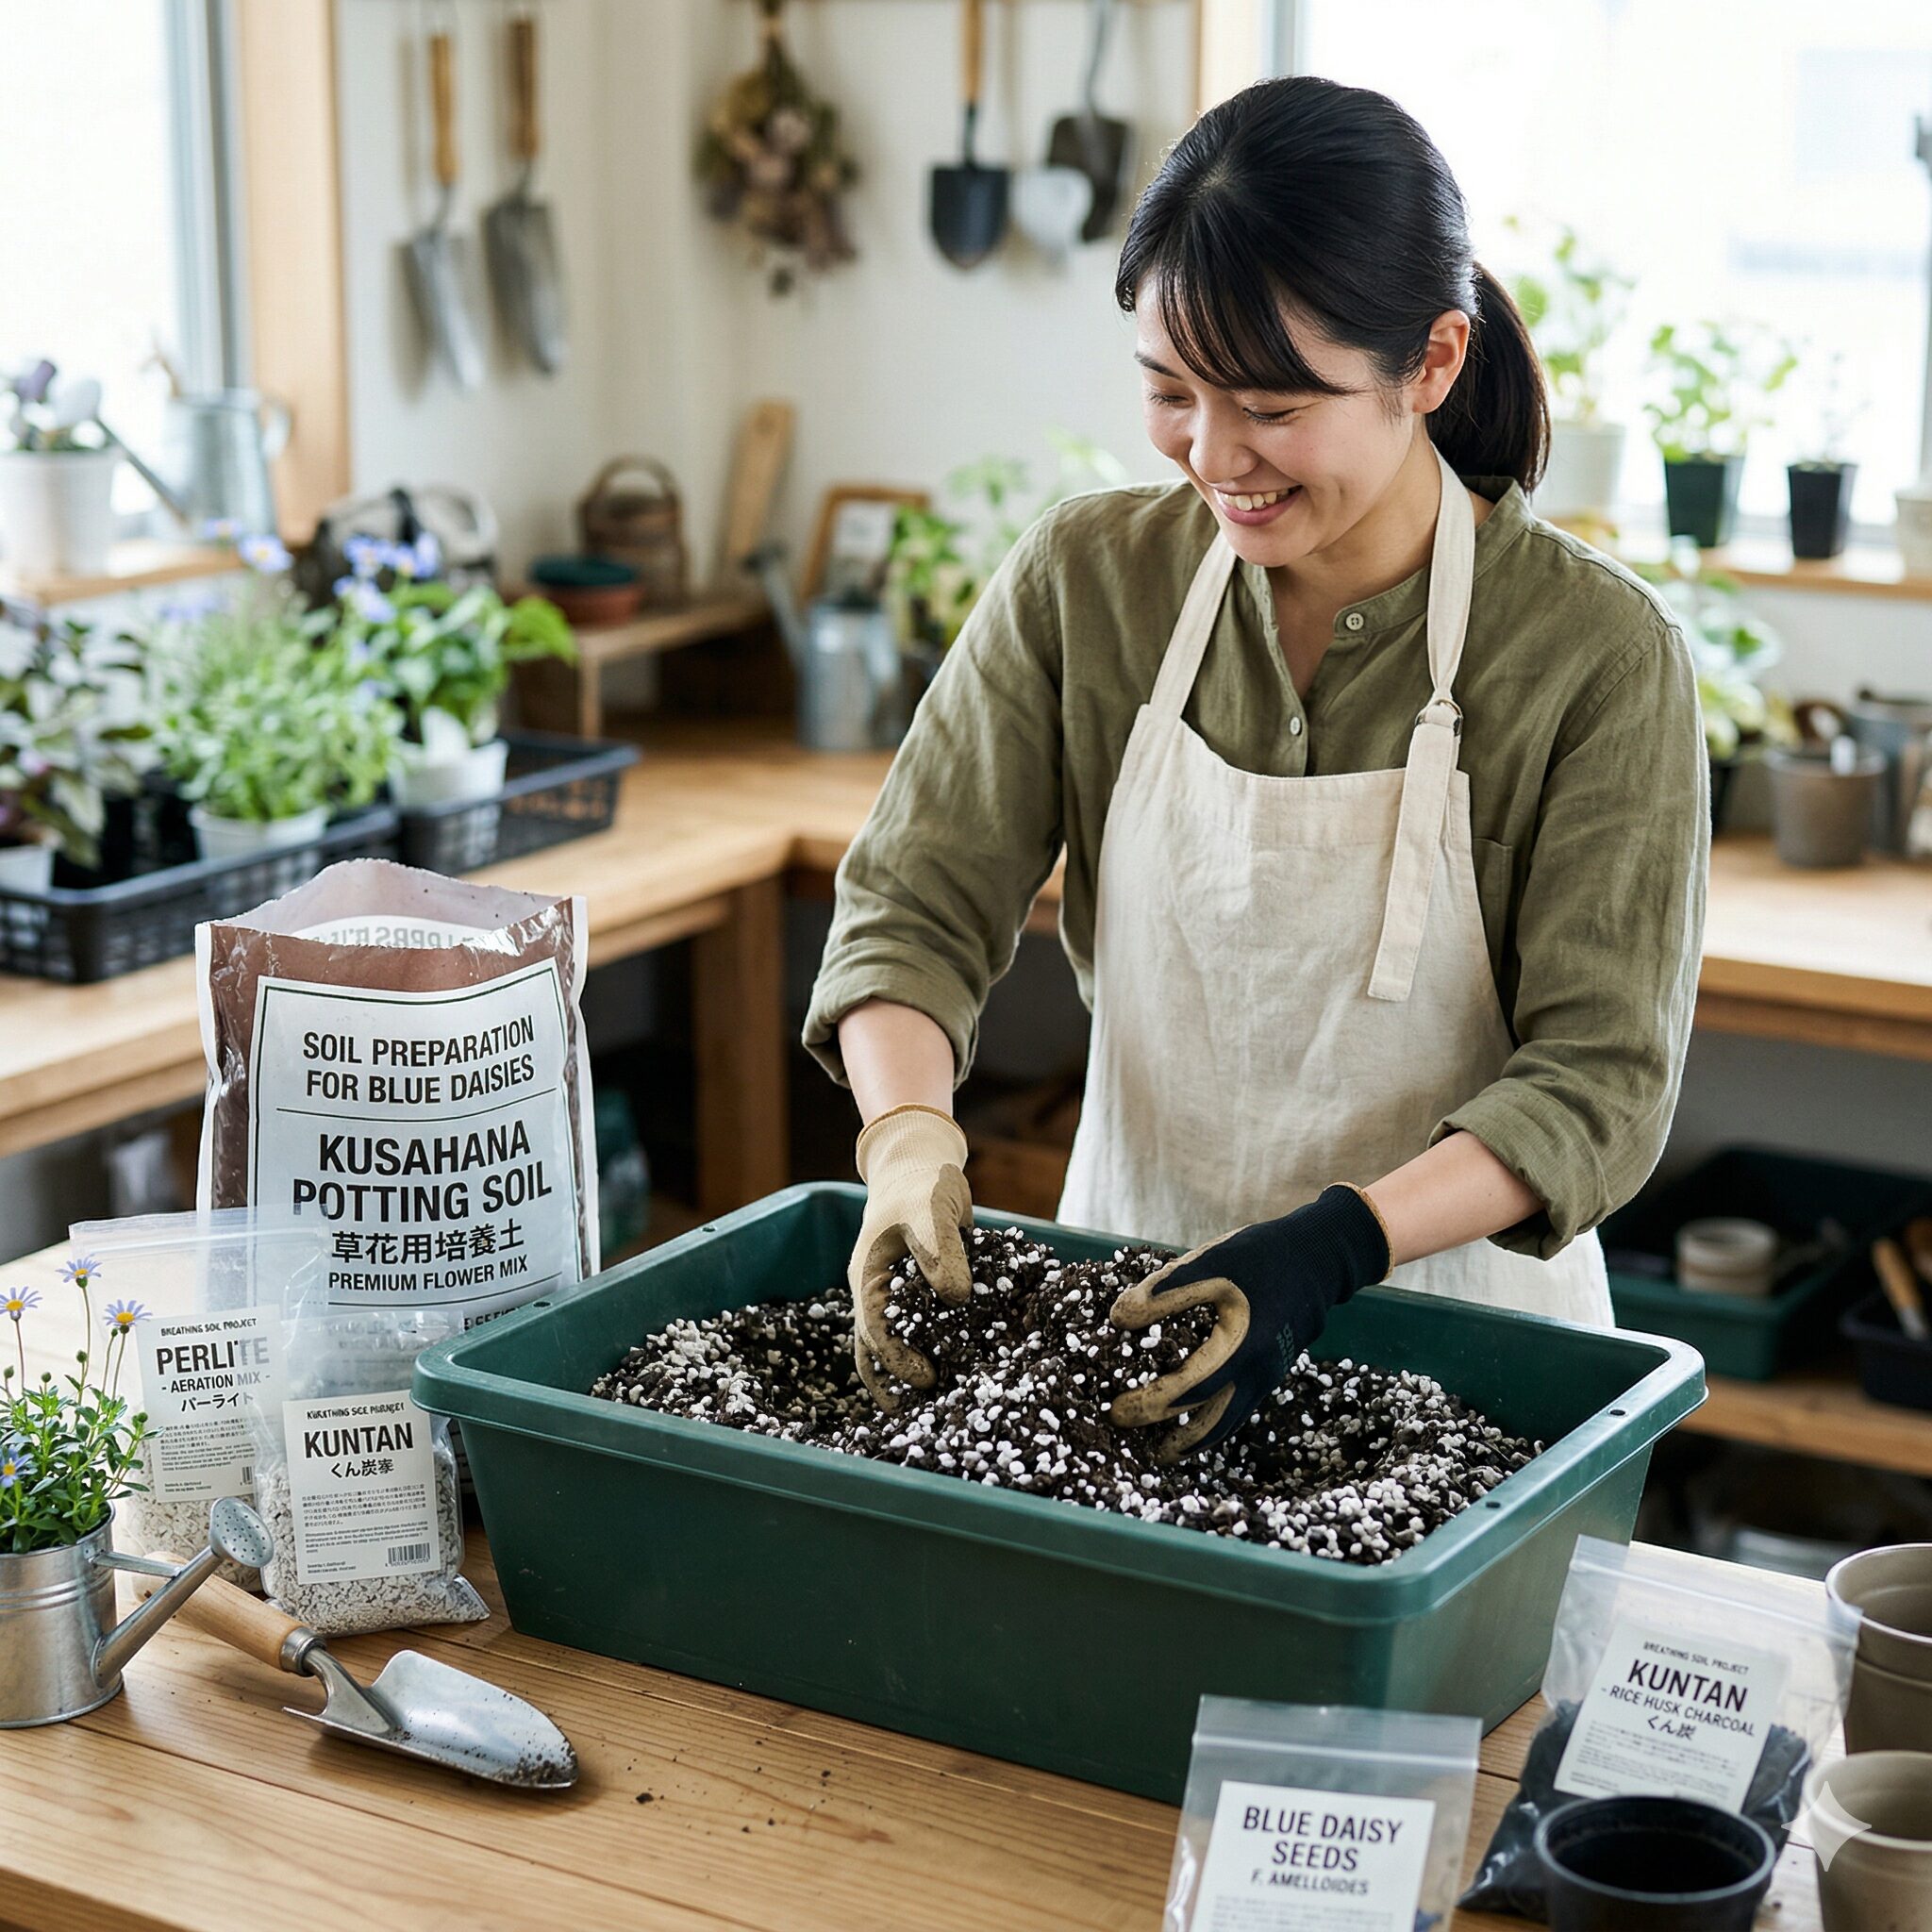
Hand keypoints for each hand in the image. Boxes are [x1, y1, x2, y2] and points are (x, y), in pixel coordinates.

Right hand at [849, 1103, 973, 1406]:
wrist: (921, 1165)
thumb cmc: (922, 1185)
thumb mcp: (932, 1212)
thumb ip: (942, 1252)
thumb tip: (956, 1298)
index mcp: (868, 1277)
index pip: (875, 1330)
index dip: (898, 1358)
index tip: (926, 1378)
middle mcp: (875, 1292)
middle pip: (873, 1348)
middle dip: (894, 1380)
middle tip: (924, 1408)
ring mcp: (893, 1294)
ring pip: (887, 1344)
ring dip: (901, 1373)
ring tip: (925, 1405)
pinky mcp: (915, 1292)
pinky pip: (915, 1328)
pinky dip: (926, 1349)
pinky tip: (949, 1368)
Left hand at [1108, 1184, 1390, 1460]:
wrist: (1315, 1259)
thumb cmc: (1258, 1258)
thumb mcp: (1210, 1263)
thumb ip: (1166, 1290)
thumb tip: (1118, 1318)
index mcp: (1240, 1346)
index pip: (1188, 1390)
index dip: (1150, 1404)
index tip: (1116, 1411)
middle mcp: (1257, 1371)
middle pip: (1212, 1424)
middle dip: (1171, 1439)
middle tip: (1131, 1437)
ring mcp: (1266, 1376)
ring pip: (1229, 1423)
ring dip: (1193, 1440)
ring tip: (1160, 1448)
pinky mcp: (1269, 1373)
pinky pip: (1238, 1408)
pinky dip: (1212, 1422)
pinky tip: (1192, 1419)